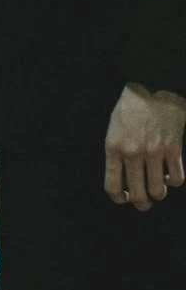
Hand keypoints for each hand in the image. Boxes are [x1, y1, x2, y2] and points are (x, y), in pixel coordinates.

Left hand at [104, 82, 185, 210]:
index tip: (124, 198)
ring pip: (157, 191)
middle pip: (137, 195)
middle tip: (144, 202)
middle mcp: (132, 153)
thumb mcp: (114, 128)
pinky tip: (170, 174)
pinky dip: (174, 181)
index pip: (112, 186)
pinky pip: (177, 179)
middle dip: (141, 203)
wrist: (152, 86)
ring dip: (158, 193)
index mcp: (114, 147)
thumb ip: (117, 153)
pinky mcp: (173, 149)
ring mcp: (154, 152)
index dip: (119, 198)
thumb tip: (123, 179)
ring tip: (157, 188)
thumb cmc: (131, 107)